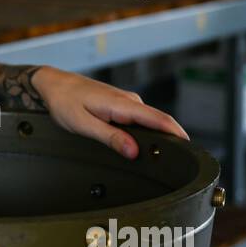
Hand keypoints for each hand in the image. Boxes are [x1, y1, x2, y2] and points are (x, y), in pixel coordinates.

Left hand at [34, 68, 188, 159]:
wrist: (54, 84)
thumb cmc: (65, 102)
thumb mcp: (84, 125)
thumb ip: (111, 138)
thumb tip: (134, 151)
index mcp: (122, 104)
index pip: (159, 119)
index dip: (178, 135)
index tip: (191, 150)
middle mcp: (129, 101)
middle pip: (159, 121)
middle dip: (173, 139)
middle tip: (180, 162)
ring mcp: (127, 101)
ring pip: (150, 120)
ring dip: (160, 135)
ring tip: (166, 157)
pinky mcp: (122, 104)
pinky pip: (141, 118)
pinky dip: (149, 130)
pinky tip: (147, 143)